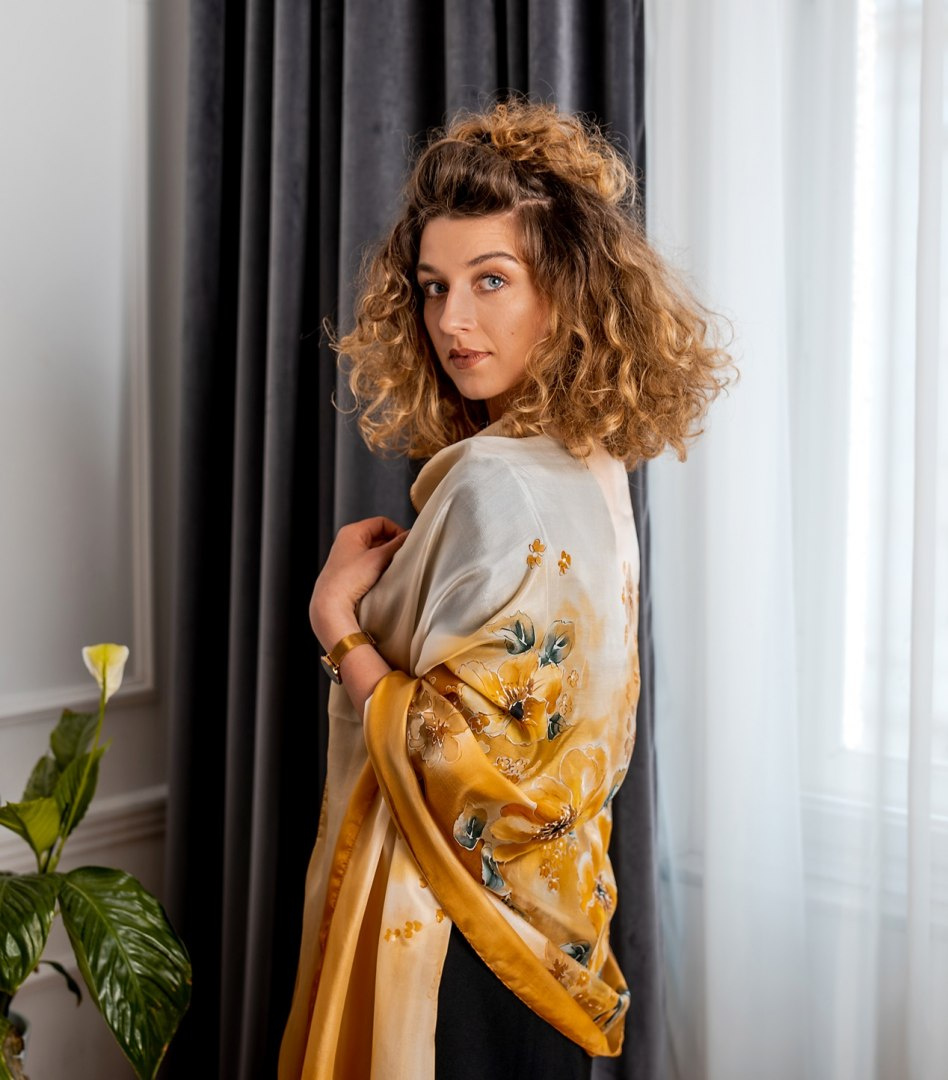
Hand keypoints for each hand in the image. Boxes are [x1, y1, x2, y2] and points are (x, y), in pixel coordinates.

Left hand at [310, 516, 408, 647]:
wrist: (331, 604)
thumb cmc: (348, 579)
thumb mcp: (378, 558)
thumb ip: (397, 545)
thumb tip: (410, 536)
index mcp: (351, 531)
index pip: (382, 522)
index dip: (397, 531)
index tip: (407, 543)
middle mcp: (347, 541)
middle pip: (378, 536)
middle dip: (392, 546)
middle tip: (401, 557)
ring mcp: (347, 556)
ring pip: (374, 550)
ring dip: (386, 557)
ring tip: (391, 568)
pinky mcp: (348, 571)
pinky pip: (369, 563)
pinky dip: (378, 567)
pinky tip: (382, 576)